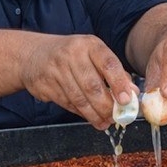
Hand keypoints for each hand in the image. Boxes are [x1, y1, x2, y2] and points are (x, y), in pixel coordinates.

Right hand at [21, 34, 136, 129]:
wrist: (33, 55)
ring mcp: (56, 69)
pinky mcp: (45, 84)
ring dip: (94, 114)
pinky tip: (90, 117)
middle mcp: (72, 54)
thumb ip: (115, 73)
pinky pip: (67, 103)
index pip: (108, 64)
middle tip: (116, 117)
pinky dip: (81, 113)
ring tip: (105, 122)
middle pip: (93, 86)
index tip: (127, 100)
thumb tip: (133, 93)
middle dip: (107, 106)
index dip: (119, 84)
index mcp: (89, 45)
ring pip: (79, 99)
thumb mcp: (93, 55)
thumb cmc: (72, 56)